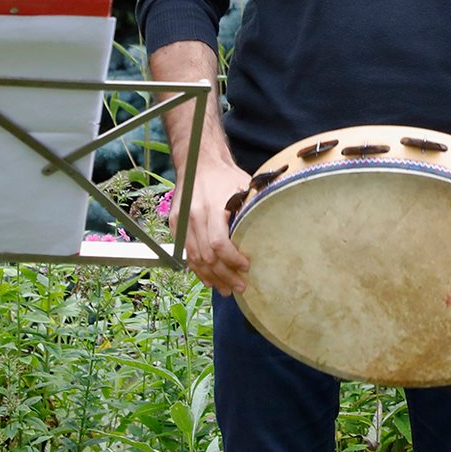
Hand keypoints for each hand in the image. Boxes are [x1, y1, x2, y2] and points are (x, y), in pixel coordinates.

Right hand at [178, 154, 252, 295]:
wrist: (198, 162)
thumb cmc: (226, 176)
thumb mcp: (245, 186)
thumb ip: (253, 208)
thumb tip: (274, 230)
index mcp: (211, 207)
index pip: (218, 243)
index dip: (232, 259)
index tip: (246, 266)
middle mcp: (193, 216)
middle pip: (206, 256)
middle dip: (224, 275)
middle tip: (240, 287)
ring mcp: (181, 222)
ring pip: (194, 259)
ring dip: (210, 277)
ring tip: (226, 289)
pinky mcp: (176, 225)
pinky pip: (186, 253)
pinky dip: (198, 269)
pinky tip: (209, 279)